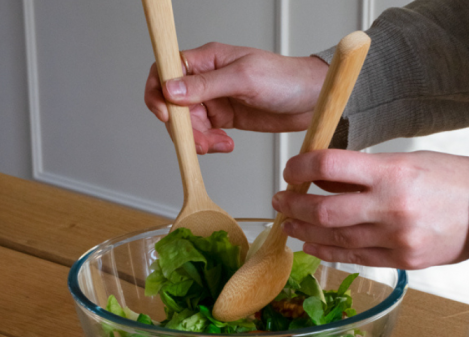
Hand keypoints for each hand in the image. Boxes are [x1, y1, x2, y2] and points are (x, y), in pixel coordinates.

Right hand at [144, 42, 327, 153]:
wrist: (310, 101)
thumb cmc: (285, 79)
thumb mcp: (245, 78)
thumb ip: (206, 85)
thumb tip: (171, 90)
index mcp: (206, 60)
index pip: (165, 70)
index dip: (158, 93)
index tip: (166, 115)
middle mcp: (206, 80)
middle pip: (174, 105)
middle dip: (184, 127)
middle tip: (201, 142)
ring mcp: (214, 100)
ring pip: (189, 124)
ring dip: (199, 139)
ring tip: (220, 144)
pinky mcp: (224, 119)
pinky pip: (205, 134)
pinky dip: (211, 144)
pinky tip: (226, 144)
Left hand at [272, 150, 468, 268]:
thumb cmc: (452, 181)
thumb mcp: (406, 163)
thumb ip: (362, 173)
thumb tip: (322, 180)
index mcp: (393, 173)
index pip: (331, 165)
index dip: (302, 166)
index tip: (291, 169)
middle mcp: (391, 207)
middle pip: (325, 210)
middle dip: (294, 205)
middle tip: (279, 201)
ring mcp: (396, 239)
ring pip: (335, 238)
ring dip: (305, 230)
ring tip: (288, 224)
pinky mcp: (401, 261)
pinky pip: (355, 258)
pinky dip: (328, 251)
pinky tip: (311, 245)